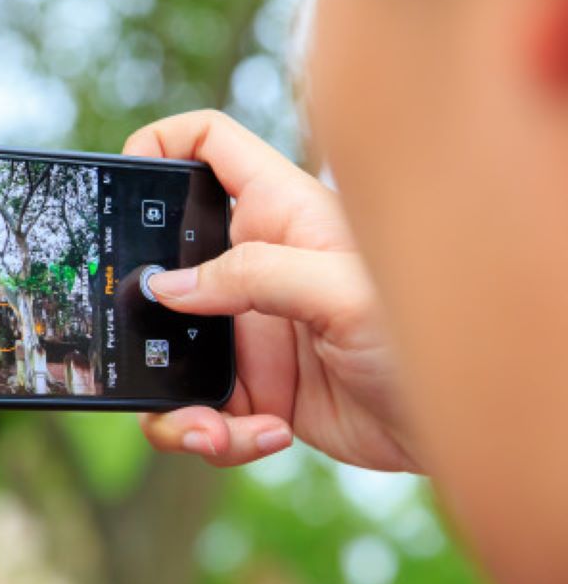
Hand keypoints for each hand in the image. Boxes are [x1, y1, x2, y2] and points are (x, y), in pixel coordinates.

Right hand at [125, 111, 416, 470]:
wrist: (462, 425)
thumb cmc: (431, 332)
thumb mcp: (342, 291)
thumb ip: (253, 277)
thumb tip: (167, 289)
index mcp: (278, 216)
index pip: (209, 147)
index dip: (160, 146)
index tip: (120, 184)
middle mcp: (253, 270)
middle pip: (163, 264)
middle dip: (139, 311)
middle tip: (133, 343)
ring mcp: (248, 332)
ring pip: (167, 355)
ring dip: (174, 403)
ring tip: (212, 430)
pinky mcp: (251, 391)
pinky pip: (199, 412)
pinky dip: (213, 436)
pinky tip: (264, 437)